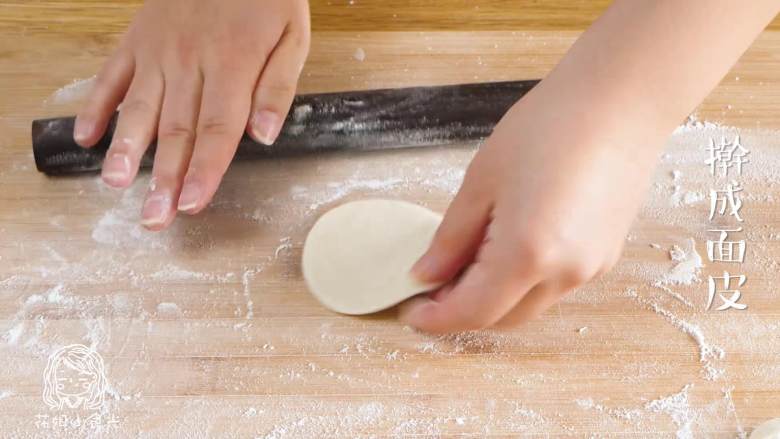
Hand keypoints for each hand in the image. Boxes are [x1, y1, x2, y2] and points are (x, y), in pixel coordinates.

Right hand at [74, 0, 309, 229]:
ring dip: (127, 148)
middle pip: (177, 129)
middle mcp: (190, 61)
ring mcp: (158, 50)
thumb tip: (264, 136)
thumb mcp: (292, 36)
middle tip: (155, 217)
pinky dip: (97, 106)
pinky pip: (111, 75)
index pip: (218, 129)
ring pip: (140, 107)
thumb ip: (277, 87)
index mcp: (232, 65)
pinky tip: (88, 137)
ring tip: (116, 183)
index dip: (205, 170)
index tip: (193, 204)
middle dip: (166, 178)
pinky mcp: (137, 38)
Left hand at [399, 86, 664, 332]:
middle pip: (502, 319)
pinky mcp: (605, 255)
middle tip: (432, 286)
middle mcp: (564, 273)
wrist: (619, 102)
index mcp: (526, 255)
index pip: (472, 312)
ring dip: (494, 299)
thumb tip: (427, 274)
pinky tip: (505, 251)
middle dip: (463, 311)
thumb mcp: (481, 182)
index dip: (437, 318)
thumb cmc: (548, 128)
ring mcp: (590, 268)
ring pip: (529, 306)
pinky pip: (555, 286)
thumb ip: (452, 238)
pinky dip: (523, 283)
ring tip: (466, 263)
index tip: (411, 310)